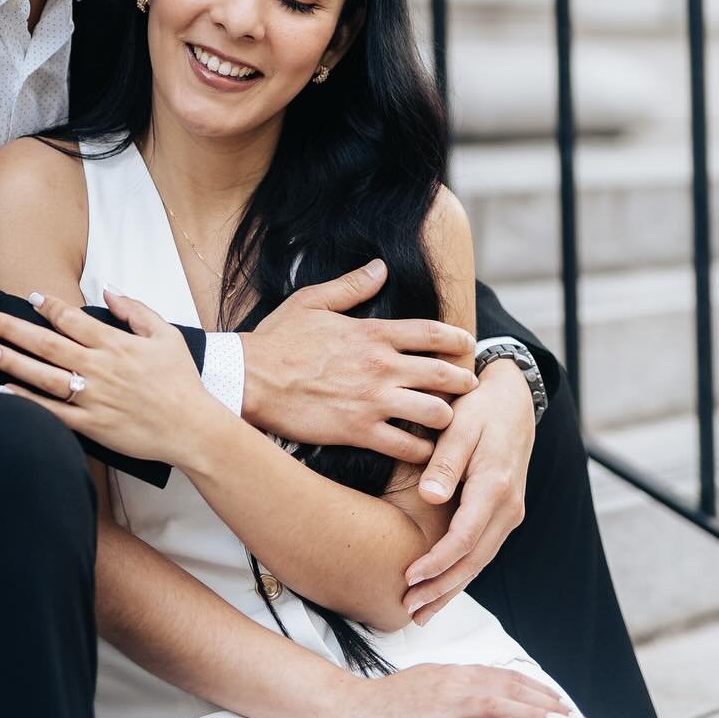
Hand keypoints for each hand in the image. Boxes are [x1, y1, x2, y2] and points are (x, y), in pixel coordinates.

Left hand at [0, 290, 217, 463]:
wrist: (191, 428)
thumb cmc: (180, 381)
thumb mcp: (165, 335)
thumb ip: (135, 310)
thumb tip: (109, 290)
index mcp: (115, 344)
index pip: (72, 319)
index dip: (48, 306)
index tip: (29, 298)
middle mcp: (98, 367)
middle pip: (46, 343)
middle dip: (11, 327)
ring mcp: (92, 397)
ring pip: (43, 375)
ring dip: (11, 360)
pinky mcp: (91, 424)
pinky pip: (52, 412)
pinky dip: (27, 402)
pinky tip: (3, 392)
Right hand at [241, 258, 476, 464]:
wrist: (249, 379)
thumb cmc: (278, 340)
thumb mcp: (313, 302)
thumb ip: (351, 286)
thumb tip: (380, 268)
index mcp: (372, 334)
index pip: (431, 333)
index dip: (457, 339)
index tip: (466, 345)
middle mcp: (380, 367)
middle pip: (442, 374)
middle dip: (463, 381)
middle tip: (468, 386)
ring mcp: (372, 401)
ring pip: (434, 413)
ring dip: (446, 417)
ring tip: (445, 420)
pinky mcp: (359, 430)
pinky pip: (406, 446)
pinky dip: (420, 450)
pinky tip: (422, 448)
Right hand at [324, 661, 583, 717]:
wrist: (351, 711)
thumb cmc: (390, 702)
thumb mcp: (428, 684)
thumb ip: (458, 687)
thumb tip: (490, 695)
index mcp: (453, 674)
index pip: (504, 678)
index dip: (536, 689)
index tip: (563, 703)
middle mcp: (452, 684)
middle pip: (507, 689)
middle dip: (546, 704)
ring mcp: (441, 707)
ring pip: (495, 705)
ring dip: (531, 714)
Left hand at [401, 359, 534, 622]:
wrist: (513, 399)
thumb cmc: (480, 408)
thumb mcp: (459, 425)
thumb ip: (445, 462)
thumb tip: (431, 497)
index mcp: (495, 486)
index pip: (464, 539)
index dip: (437, 563)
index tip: (409, 578)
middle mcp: (508, 506)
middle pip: (474, 560)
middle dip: (442, 589)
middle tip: (411, 610)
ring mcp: (510, 512)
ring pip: (481, 561)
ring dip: (452, 587)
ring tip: (422, 611)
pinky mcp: (505, 512)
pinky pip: (484, 549)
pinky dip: (463, 571)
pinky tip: (444, 586)